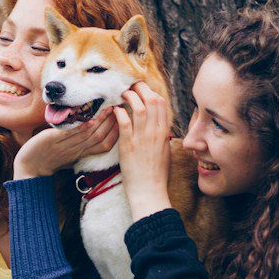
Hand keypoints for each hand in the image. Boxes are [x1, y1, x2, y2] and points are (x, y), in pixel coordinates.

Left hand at [12, 109, 117, 177]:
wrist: (29, 167)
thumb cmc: (50, 158)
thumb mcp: (70, 151)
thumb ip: (82, 143)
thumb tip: (93, 127)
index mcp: (83, 152)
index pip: (106, 144)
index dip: (118, 132)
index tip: (126, 118)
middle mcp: (78, 149)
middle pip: (101, 137)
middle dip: (114, 123)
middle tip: (123, 108)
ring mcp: (66, 145)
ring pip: (90, 134)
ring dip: (102, 120)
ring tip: (111, 108)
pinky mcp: (53, 140)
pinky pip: (71, 133)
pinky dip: (82, 125)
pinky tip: (91, 116)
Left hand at [112, 82, 173, 217]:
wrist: (149, 191)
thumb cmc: (156, 175)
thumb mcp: (164, 153)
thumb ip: (162, 138)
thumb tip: (161, 129)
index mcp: (163, 133)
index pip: (162, 104)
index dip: (151, 92)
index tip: (142, 90)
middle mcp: (155, 133)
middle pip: (152, 100)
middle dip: (141, 89)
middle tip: (130, 86)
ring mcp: (142, 138)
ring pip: (139, 107)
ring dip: (129, 97)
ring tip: (121, 95)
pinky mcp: (129, 145)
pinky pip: (125, 122)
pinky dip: (119, 112)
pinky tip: (115, 110)